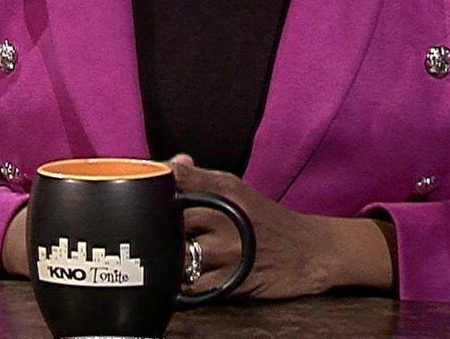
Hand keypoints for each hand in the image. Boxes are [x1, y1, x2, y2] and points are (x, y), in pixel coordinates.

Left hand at [170, 154, 391, 299]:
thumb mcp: (237, 189)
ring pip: (178, 255)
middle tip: (152, 233)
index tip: (138, 193)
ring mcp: (230, 251)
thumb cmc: (266, 219)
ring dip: (169, 259)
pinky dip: (184, 283)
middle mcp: (225, 217)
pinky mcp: (234, 281)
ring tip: (169, 257)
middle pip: (168, 220)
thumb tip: (170, 163)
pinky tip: (185, 277)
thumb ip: (199, 177)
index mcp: (222, 190)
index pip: (174, 179)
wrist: (310, 251)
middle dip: (156, 228)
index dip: (149, 186)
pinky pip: (194, 285)